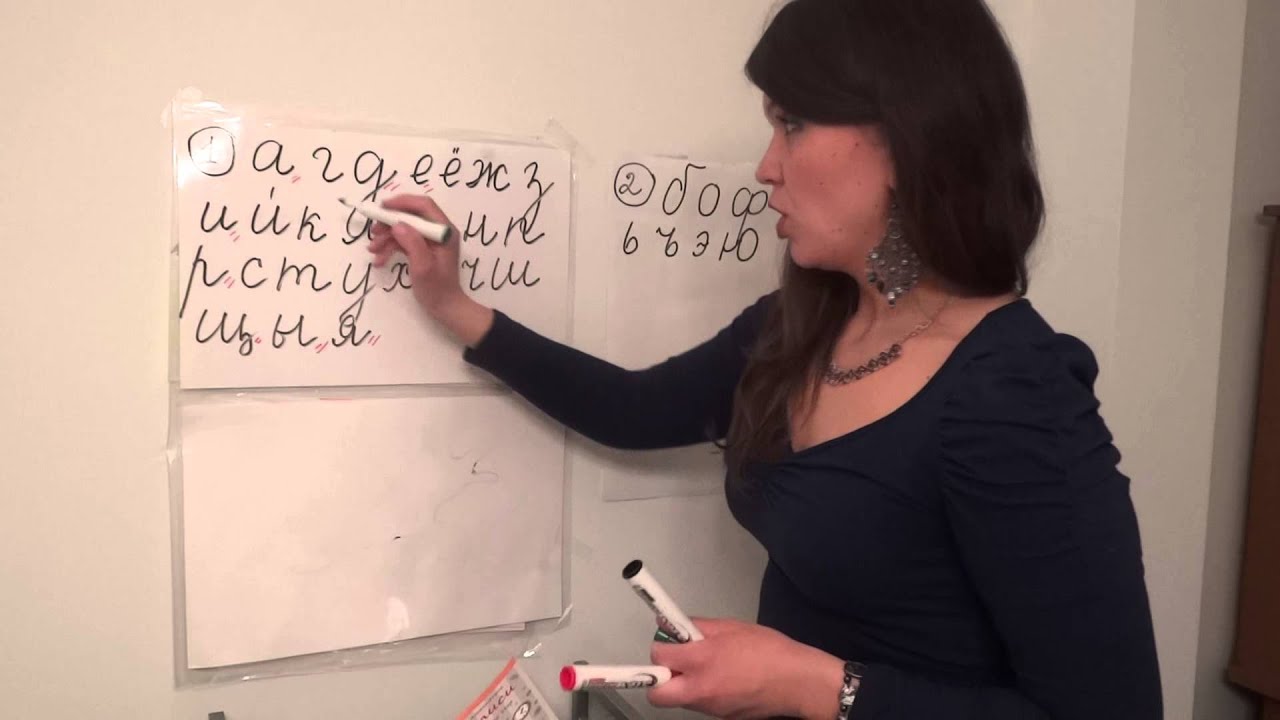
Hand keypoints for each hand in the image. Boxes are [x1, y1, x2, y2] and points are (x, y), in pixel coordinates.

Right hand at [367, 194, 492, 345]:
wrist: (445, 308)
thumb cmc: (437, 288)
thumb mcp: (423, 266)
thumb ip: (412, 243)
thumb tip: (397, 224)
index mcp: (444, 231)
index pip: (424, 206)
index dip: (402, 203)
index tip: (382, 208)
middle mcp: (438, 231)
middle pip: (411, 216)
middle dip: (390, 223)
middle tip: (373, 232)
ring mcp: (430, 240)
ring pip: (404, 229)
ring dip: (386, 237)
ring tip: (373, 250)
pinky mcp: (422, 249)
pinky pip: (403, 241)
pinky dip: (390, 248)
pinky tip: (379, 260)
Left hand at [647, 618, 844, 719]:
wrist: (797, 682)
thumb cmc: (769, 650)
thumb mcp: (731, 627)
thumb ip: (697, 627)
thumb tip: (672, 623)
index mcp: (702, 660)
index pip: (659, 657)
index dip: (662, 646)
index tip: (669, 640)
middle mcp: (701, 689)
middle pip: (656, 693)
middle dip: (659, 678)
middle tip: (676, 663)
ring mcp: (710, 708)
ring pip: (679, 700)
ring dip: (682, 685)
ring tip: (706, 668)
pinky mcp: (722, 718)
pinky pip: (701, 705)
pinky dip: (703, 693)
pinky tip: (724, 680)